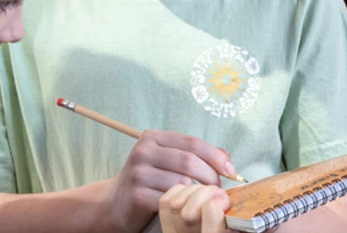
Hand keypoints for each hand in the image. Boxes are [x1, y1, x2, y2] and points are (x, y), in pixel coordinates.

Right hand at [102, 130, 237, 231]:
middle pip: (189, 161)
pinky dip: (184, 205)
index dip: (216, 156)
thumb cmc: (149, 181)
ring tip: (202, 199)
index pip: (192, 142)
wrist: (115, 204)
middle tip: (218, 189)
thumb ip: (195, 155)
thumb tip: (226, 157)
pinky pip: (171, 200)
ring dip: (198, 194)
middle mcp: (143, 152)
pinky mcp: (137, 195)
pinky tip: (186, 208)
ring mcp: (138, 173)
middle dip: (210, 177)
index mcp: (152, 138)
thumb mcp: (168, 161)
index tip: (231, 170)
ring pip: (182, 182)